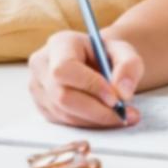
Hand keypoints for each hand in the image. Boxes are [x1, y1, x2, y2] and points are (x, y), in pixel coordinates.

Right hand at [27, 30, 142, 128]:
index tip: (116, 98)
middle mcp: (41, 65)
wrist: (93, 62)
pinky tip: (105, 117)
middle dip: (97, 110)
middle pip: (62, 96)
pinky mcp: (42, 107)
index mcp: (59, 44)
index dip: (89, 86)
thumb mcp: (124, 51)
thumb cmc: (106, 55)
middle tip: (125, 114)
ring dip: (96, 120)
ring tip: (122, 116)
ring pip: (65, 113)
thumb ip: (129, 66)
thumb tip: (123, 92)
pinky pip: (65, 123)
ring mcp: (38, 88)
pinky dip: (89, 124)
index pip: (65, 68)